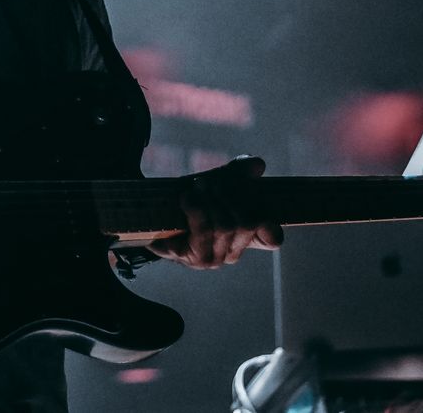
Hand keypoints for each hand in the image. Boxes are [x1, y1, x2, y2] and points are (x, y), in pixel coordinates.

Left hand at [147, 155, 281, 268]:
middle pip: (249, 221)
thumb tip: (257, 164)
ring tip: (197, 186)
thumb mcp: (215, 182)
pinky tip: (187, 198)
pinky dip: (197, 208)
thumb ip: (237, 173)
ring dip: (210, 200)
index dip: (271, 224)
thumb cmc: (189, 202)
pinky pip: (204, 230)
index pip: (272, 238)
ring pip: (226, 225)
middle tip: (210, 182)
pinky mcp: (198, 259)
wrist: (151, 217)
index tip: (261, 207)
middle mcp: (235, 251)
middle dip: (230, 195)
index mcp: (245, 236)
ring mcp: (217, 258)